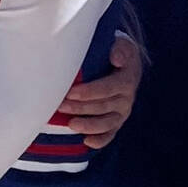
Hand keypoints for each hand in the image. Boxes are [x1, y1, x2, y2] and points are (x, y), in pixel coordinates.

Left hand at [62, 31, 141, 147]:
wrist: (125, 62)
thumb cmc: (116, 51)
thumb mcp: (121, 44)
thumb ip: (119, 49)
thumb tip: (116, 58)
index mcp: (127, 79)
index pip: (107, 88)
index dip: (89, 92)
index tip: (70, 92)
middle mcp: (127, 98)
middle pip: (103, 106)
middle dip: (81, 107)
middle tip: (60, 105)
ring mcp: (123, 112)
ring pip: (107, 123)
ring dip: (88, 125)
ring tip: (70, 124)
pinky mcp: (117, 121)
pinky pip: (110, 134)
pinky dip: (100, 140)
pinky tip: (86, 142)